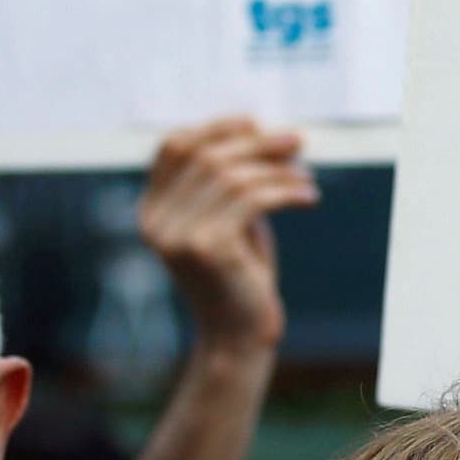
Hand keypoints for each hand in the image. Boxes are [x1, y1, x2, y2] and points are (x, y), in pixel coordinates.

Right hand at [136, 115, 317, 351]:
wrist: (238, 336)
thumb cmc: (238, 275)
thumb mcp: (227, 219)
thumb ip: (228, 181)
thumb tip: (260, 130)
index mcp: (151, 211)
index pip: (173, 147)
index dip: (214, 127)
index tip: (254, 122)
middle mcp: (156, 221)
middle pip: (207, 157)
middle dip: (256, 144)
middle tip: (297, 141)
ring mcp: (178, 235)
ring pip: (232, 176)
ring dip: (277, 170)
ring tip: (306, 178)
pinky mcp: (208, 248)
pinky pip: (253, 199)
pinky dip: (286, 191)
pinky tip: (308, 198)